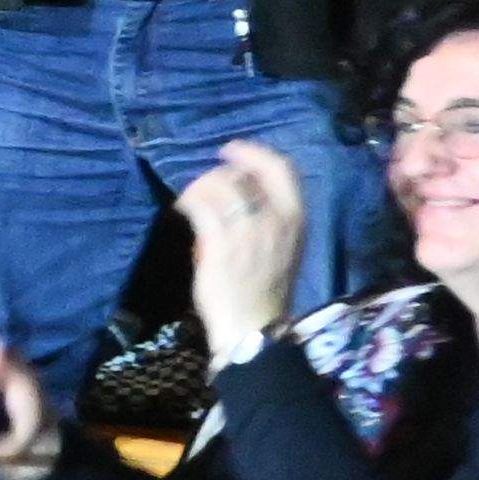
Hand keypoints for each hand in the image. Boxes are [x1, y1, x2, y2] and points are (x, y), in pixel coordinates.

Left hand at [176, 140, 311, 351]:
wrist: (255, 328)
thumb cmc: (267, 289)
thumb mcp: (285, 246)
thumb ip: (272, 216)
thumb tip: (241, 187)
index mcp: (296, 219)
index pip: (282, 168)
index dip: (253, 152)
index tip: (231, 151)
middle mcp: (276, 219)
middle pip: (243, 173)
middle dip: (217, 173)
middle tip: (203, 187)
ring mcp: (249, 231)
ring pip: (218, 186)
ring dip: (198, 187)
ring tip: (190, 200)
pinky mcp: (221, 243)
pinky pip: (200, 207)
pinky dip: (187, 202)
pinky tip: (181, 211)